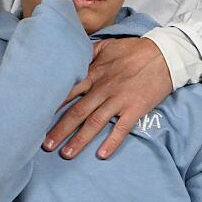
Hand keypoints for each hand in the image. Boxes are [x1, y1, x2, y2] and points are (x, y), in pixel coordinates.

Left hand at [44, 37, 172, 159]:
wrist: (165, 55)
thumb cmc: (134, 50)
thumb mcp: (106, 46)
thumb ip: (86, 53)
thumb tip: (68, 55)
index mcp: (94, 73)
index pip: (68, 91)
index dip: (52, 105)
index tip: (36, 116)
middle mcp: (102, 88)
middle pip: (77, 111)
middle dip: (59, 129)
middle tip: (44, 145)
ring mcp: (118, 99)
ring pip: (94, 122)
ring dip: (79, 140)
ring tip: (65, 154)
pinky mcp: (135, 108)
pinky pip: (122, 128)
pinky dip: (112, 142)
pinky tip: (101, 155)